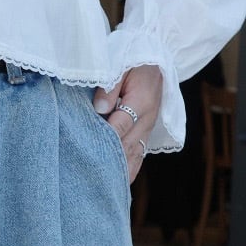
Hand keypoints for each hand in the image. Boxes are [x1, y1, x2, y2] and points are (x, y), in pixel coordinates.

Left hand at [93, 64, 162, 182]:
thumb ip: (109, 86)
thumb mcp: (121, 63)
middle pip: (126, 146)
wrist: (156, 54)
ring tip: (103, 191)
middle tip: (89, 181)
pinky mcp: (145, 132)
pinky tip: (119, 185)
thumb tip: (99, 109)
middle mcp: (146, 119)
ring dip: (121, 173)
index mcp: (141, 101)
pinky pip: (139, 156)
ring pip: (134, 156)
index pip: (120, 126)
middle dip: (109, 163)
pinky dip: (130, 171)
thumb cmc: (134, 57)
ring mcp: (147, 128)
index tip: (89, 154)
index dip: (105, 140)